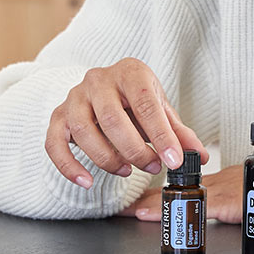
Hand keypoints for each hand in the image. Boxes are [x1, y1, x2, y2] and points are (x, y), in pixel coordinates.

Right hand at [44, 58, 207, 188]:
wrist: (106, 88)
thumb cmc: (135, 100)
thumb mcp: (160, 109)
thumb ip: (179, 132)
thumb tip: (199, 155)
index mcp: (129, 72)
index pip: (145, 103)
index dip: (161, 135)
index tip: (173, 159)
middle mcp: (98, 80)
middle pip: (112, 119)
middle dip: (135, 150)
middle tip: (151, 167)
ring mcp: (74, 97)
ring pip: (84, 131)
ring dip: (107, 158)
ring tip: (126, 170)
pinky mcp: (58, 117)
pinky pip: (54, 143)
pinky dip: (68, 166)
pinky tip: (86, 181)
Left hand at [118, 146, 253, 222]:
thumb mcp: (251, 192)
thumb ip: (235, 198)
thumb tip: (225, 209)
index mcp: (220, 180)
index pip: (184, 184)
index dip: (160, 192)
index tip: (139, 201)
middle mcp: (215, 182)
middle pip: (174, 191)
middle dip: (150, 200)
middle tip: (124, 208)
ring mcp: (219, 190)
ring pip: (176, 197)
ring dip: (152, 206)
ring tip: (128, 212)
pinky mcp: (226, 200)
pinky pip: (188, 206)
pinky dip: (167, 211)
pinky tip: (148, 215)